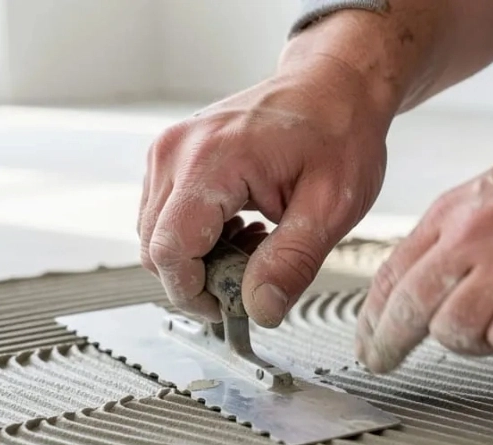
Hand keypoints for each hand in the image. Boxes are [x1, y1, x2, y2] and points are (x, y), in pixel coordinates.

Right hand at [138, 56, 392, 324]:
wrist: (333, 86)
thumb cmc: (337, 131)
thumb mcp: (331, 205)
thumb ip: (292, 261)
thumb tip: (261, 310)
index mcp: (211, 160)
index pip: (169, 250)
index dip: (193, 293)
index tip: (228, 307)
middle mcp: (176, 152)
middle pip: (154, 248)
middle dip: (197, 279)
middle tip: (251, 280)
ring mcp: (168, 152)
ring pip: (155, 236)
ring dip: (198, 258)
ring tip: (253, 246)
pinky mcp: (172, 157)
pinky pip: (164, 216)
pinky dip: (196, 237)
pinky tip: (240, 229)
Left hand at [355, 120, 492, 372]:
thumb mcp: (484, 198)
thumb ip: (450, 242)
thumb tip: (421, 287)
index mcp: (450, 216)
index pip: (392, 275)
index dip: (371, 318)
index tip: (366, 341)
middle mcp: (472, 237)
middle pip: (410, 308)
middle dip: (390, 344)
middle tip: (385, 362)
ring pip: (457, 331)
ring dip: (473, 344)